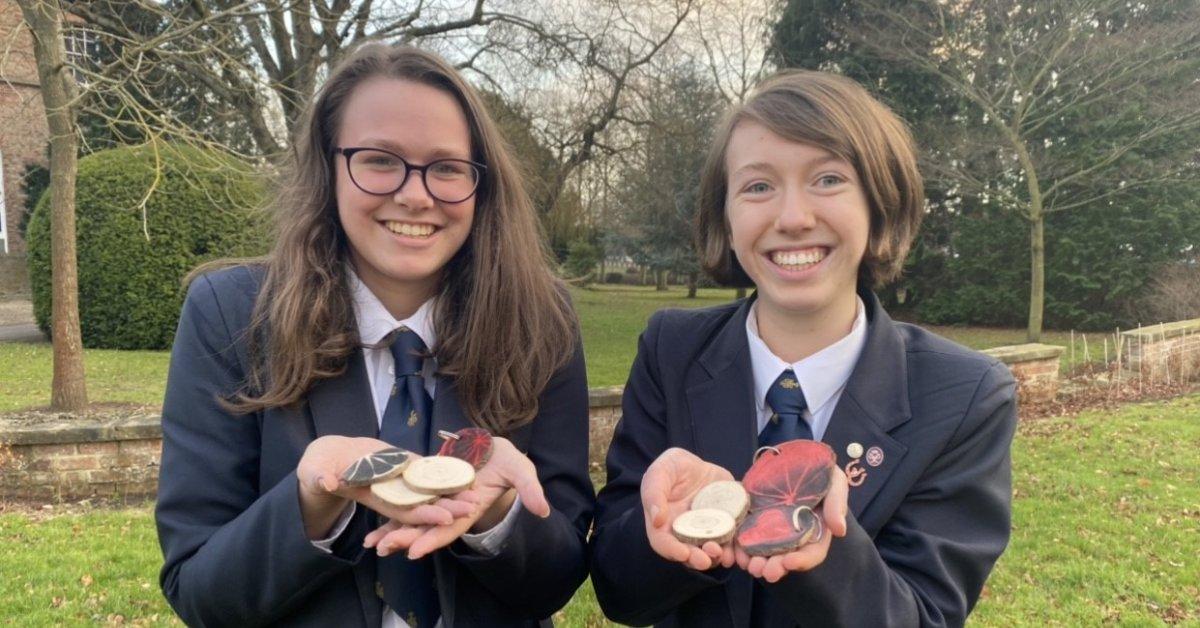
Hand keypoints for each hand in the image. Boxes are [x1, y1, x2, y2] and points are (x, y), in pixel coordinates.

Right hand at [296, 435, 479, 539]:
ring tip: (476, 487)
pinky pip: (423, 466)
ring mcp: (397, 476)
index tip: (446, 517)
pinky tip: (462, 465)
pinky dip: (441, 467)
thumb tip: (327, 481)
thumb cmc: (318, 469)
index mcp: (374, 496)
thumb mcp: (316, 472)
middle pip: (423, 500)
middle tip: (474, 505)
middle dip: (448, 505)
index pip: (403, 509)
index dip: (425, 513)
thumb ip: (322, 478)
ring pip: (428, 485)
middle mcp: (390, 490)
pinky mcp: (400, 462)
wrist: (325, 459)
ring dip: (451, 488)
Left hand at [363, 437, 550, 558]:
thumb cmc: (507, 460)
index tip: (415, 551)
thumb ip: (529, 489)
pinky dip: (392, 509)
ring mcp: (437, 497)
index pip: (450, 527)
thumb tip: (543, 510)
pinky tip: (372, 517)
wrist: (491, 446)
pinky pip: (407, 499)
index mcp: (469, 507)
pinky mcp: (427, 484)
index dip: (433, 539)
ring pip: (413, 518)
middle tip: (382, 548)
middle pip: (425, 527)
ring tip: (370, 543)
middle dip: (404, 538)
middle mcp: (450, 508)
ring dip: (392, 530)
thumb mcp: (520, 470)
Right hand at [641, 448, 737, 570]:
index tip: (682, 552)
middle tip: (705, 559)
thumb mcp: (660, 473)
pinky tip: (743, 550)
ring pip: (712, 552)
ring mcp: (707, 532)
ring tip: (726, 556)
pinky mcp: (726, 525)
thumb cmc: (672, 468)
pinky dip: (738, 548)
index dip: (672, 550)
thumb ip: (654, 493)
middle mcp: (685, 534)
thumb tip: (656, 519)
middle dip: (697, 559)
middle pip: (689, 553)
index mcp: (664, 525)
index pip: (663, 543)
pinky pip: (733, 540)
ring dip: (719, 557)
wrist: (697, 466)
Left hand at [735, 465, 848, 582]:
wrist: (795, 454)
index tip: (789, 562)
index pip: (812, 552)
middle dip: (775, 567)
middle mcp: (793, 534)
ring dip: (756, 561)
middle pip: (785, 557)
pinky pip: (745, 533)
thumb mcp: (835, 481)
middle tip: (764, 572)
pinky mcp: (754, 516)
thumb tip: (839, 530)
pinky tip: (734, 551)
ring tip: (748, 565)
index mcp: (815, 530)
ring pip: (764, 550)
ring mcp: (772, 526)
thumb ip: (837, 503)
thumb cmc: (821, 470)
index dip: (802, 560)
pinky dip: (740, 545)